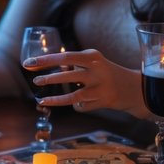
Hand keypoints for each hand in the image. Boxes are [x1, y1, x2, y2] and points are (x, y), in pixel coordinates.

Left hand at [22, 48, 141, 112]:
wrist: (133, 87)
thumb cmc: (106, 72)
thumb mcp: (93, 62)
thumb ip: (74, 63)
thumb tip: (48, 65)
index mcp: (93, 57)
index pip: (65, 57)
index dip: (45, 60)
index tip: (29, 63)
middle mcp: (97, 71)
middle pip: (67, 76)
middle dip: (48, 79)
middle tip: (36, 81)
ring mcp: (100, 88)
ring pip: (72, 96)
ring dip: (55, 99)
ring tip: (42, 100)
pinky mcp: (102, 102)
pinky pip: (80, 106)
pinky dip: (76, 105)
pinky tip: (79, 102)